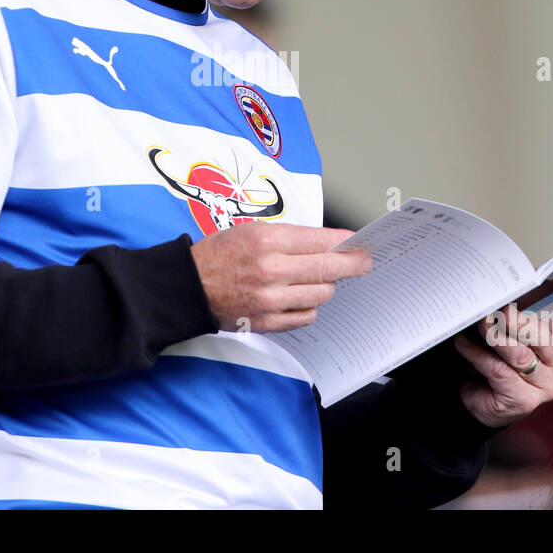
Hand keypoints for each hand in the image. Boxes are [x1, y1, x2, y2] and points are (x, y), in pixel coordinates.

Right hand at [189, 224, 372, 332]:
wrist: (188, 287)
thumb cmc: (218, 255)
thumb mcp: (251, 230)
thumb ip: (289, 238)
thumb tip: (326, 243)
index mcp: (267, 241)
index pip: (320, 241)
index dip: (344, 243)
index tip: (357, 244)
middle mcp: (271, 270)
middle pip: (328, 269)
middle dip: (352, 265)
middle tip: (363, 262)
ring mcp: (270, 299)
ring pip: (321, 294)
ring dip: (325, 285)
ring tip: (318, 279)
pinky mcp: (268, 322)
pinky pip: (306, 316)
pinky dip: (310, 306)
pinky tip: (301, 297)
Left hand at [451, 303, 552, 428]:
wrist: (482, 403)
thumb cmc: (497, 370)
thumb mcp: (507, 343)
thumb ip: (510, 326)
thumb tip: (494, 303)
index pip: (549, 325)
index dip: (526, 311)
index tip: (505, 298)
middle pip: (541, 339)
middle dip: (517, 321)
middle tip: (495, 310)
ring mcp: (544, 388)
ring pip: (521, 356)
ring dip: (496, 337)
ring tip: (479, 323)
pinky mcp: (524, 400)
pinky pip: (498, 370)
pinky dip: (478, 354)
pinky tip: (463, 344)